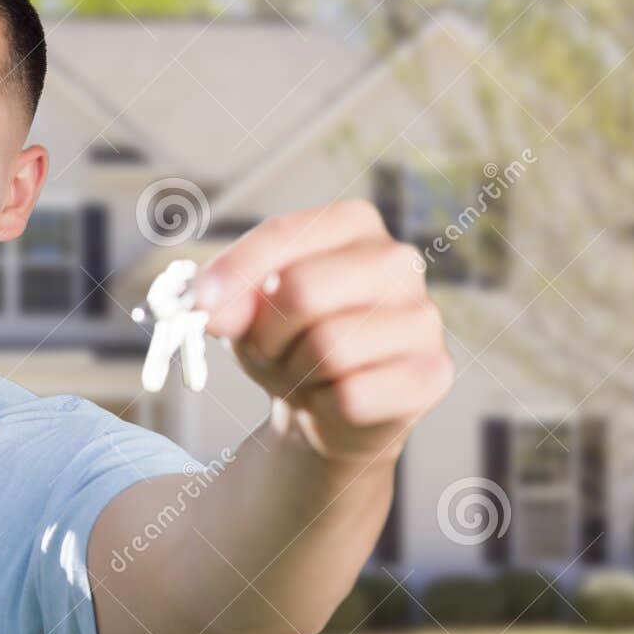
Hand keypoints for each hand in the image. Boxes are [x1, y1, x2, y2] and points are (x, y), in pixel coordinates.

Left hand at [193, 199, 452, 467]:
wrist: (328, 409)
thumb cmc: (289, 342)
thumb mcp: (245, 313)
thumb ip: (226, 297)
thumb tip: (207, 303)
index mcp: (354, 224)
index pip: (285, 234)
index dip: (235, 272)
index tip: (200, 304)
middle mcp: (398, 261)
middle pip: (303, 290)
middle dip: (267, 334)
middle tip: (269, 351)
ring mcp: (423, 317)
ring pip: (329, 346)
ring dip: (296, 373)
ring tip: (305, 373)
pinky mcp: (433, 373)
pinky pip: (355, 394)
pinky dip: (326, 406)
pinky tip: (335, 400)